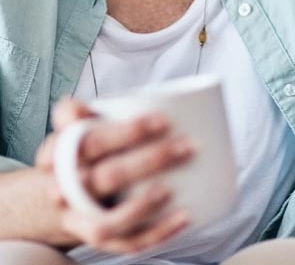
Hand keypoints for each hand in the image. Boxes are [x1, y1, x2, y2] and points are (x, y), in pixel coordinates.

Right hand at [34, 98, 193, 252]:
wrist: (61, 188)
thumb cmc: (83, 146)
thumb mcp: (79, 121)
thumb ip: (87, 107)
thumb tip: (112, 101)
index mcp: (59, 153)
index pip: (89, 141)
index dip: (125, 133)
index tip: (163, 120)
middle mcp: (64, 189)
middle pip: (106, 177)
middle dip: (148, 162)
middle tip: (186, 145)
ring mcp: (80, 219)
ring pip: (106, 222)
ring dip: (142, 207)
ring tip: (171, 188)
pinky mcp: (100, 240)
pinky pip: (126, 243)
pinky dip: (157, 233)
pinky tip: (184, 216)